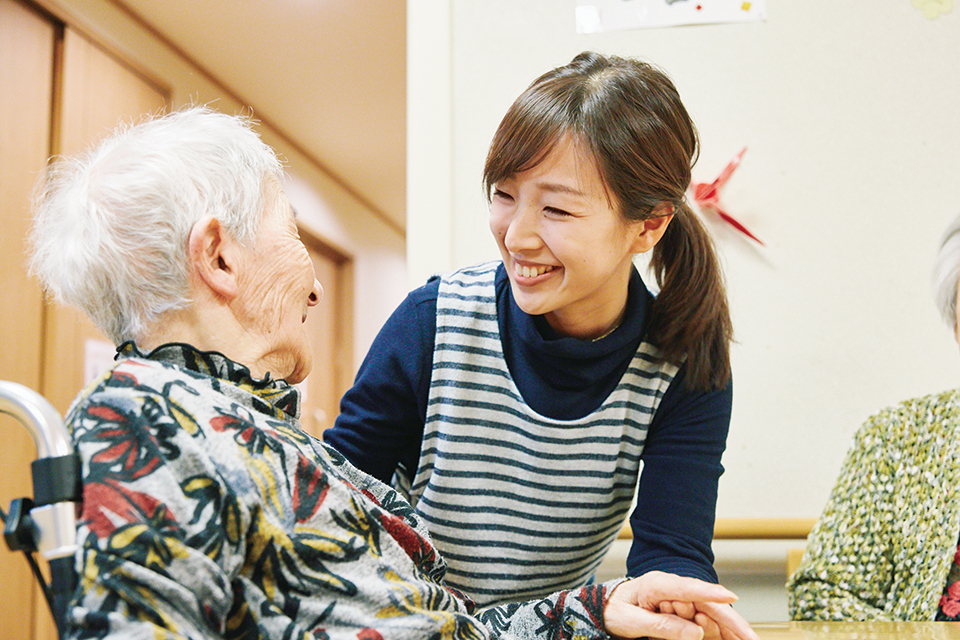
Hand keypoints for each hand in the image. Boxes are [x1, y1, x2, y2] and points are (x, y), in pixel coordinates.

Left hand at [602, 571, 758, 639]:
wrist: (608, 608)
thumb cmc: (615, 611)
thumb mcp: (630, 620)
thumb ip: (661, 625)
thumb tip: (696, 631)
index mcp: (657, 584)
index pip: (688, 588)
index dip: (711, 593)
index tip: (731, 596)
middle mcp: (675, 590)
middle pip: (710, 604)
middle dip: (734, 622)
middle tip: (753, 639)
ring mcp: (682, 600)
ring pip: (713, 615)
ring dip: (725, 630)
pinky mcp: (686, 612)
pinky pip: (707, 622)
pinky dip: (720, 631)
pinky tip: (734, 639)